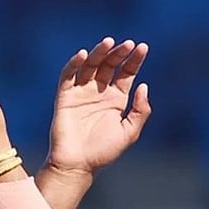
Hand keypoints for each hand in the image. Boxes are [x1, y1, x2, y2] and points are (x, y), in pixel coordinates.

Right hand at [44, 38, 150, 175]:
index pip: (126, 72)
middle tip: (127, 44)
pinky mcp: (64, 97)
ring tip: (108, 42)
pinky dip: (74, 64)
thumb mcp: (129, 132)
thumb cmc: (103, 152)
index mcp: (116, 99)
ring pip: (90, 65)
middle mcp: (99, 92)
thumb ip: (140, 110)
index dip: (134, 59)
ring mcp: (81, 93)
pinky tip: (83, 55)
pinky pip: (68, 76)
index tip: (142, 47)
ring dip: (98, 52)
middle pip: (109, 65)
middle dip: (118, 53)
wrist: (77, 165)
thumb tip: (144, 85)